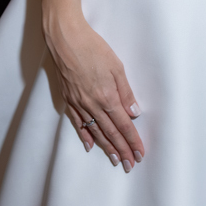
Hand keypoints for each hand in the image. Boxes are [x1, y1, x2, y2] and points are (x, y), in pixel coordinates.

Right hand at [44, 14, 143, 169]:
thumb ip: (126, 92)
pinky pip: (77, 123)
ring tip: (115, 160)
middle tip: (130, 165)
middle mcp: (92, 104)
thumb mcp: (117, 67)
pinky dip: (85, 136)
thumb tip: (134, 113)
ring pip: (94, 131)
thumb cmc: (94, 49)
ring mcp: (78, 104)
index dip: (132, 140)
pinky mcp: (68, 100)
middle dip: (122, 150)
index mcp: (107, 96)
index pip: (123, 125)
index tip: (140, 153)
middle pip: (110, 132)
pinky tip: (90, 146)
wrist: (66, 40)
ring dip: (106, 147)